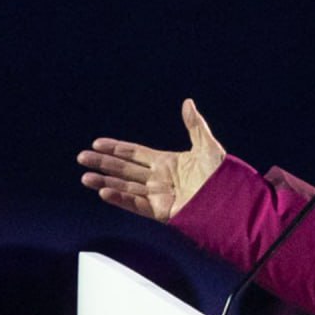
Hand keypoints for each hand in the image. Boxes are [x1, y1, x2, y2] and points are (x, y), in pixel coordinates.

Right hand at [77, 99, 225, 221]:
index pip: (135, 153)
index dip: (116, 148)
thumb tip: (188, 102)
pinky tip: (105, 192)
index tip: (97, 143)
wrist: (232, 201)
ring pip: (126, 187)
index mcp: (167, 162)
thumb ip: (195, 126)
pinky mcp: (161, 212)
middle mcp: (159, 179)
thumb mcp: (208, 147)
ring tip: (86, 177)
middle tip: (82, 158)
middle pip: (125, 169)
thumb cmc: (223, 175)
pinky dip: (120, 198)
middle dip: (103, 164)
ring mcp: (159, 195)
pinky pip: (137, 204)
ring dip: (105, 182)